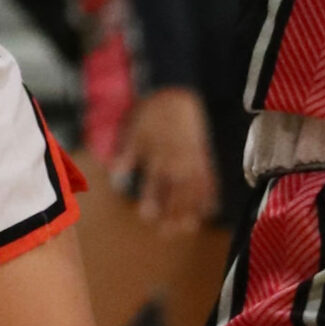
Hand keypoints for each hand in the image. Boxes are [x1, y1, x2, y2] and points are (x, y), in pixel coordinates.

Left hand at [114, 87, 217, 233]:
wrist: (177, 93)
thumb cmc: (152, 113)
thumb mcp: (134, 130)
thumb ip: (125, 153)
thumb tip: (114, 172)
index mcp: (160, 153)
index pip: (155, 181)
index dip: (151, 198)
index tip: (147, 215)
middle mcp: (178, 159)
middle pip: (177, 190)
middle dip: (173, 212)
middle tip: (167, 232)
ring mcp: (193, 159)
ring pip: (194, 189)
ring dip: (192, 209)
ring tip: (189, 227)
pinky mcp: (203, 156)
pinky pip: (209, 177)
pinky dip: (211, 193)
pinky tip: (211, 209)